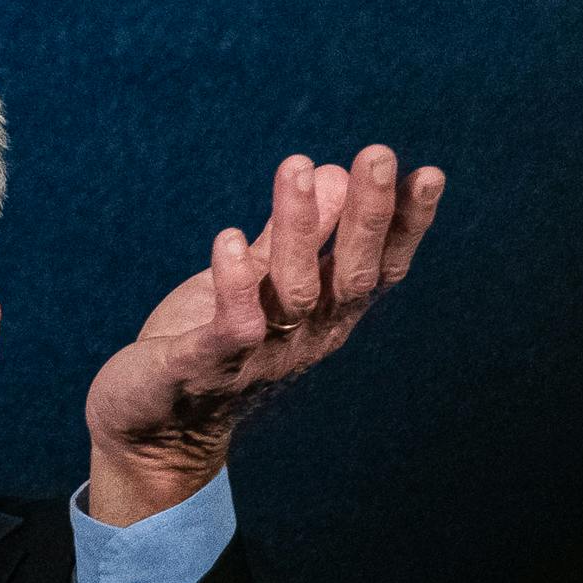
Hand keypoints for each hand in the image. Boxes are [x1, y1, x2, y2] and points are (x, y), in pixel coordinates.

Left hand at [83, 144, 444, 521]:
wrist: (153, 427)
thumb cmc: (209, 346)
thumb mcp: (258, 283)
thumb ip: (293, 236)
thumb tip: (335, 172)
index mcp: (326, 316)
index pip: (379, 269)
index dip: (407, 227)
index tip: (429, 175)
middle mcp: (306, 338)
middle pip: (352, 277)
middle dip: (369, 216)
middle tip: (380, 155)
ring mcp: (262, 356)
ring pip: (295, 291)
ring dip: (299, 227)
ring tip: (298, 166)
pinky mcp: (208, 368)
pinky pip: (233, 327)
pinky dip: (234, 283)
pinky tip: (229, 238)